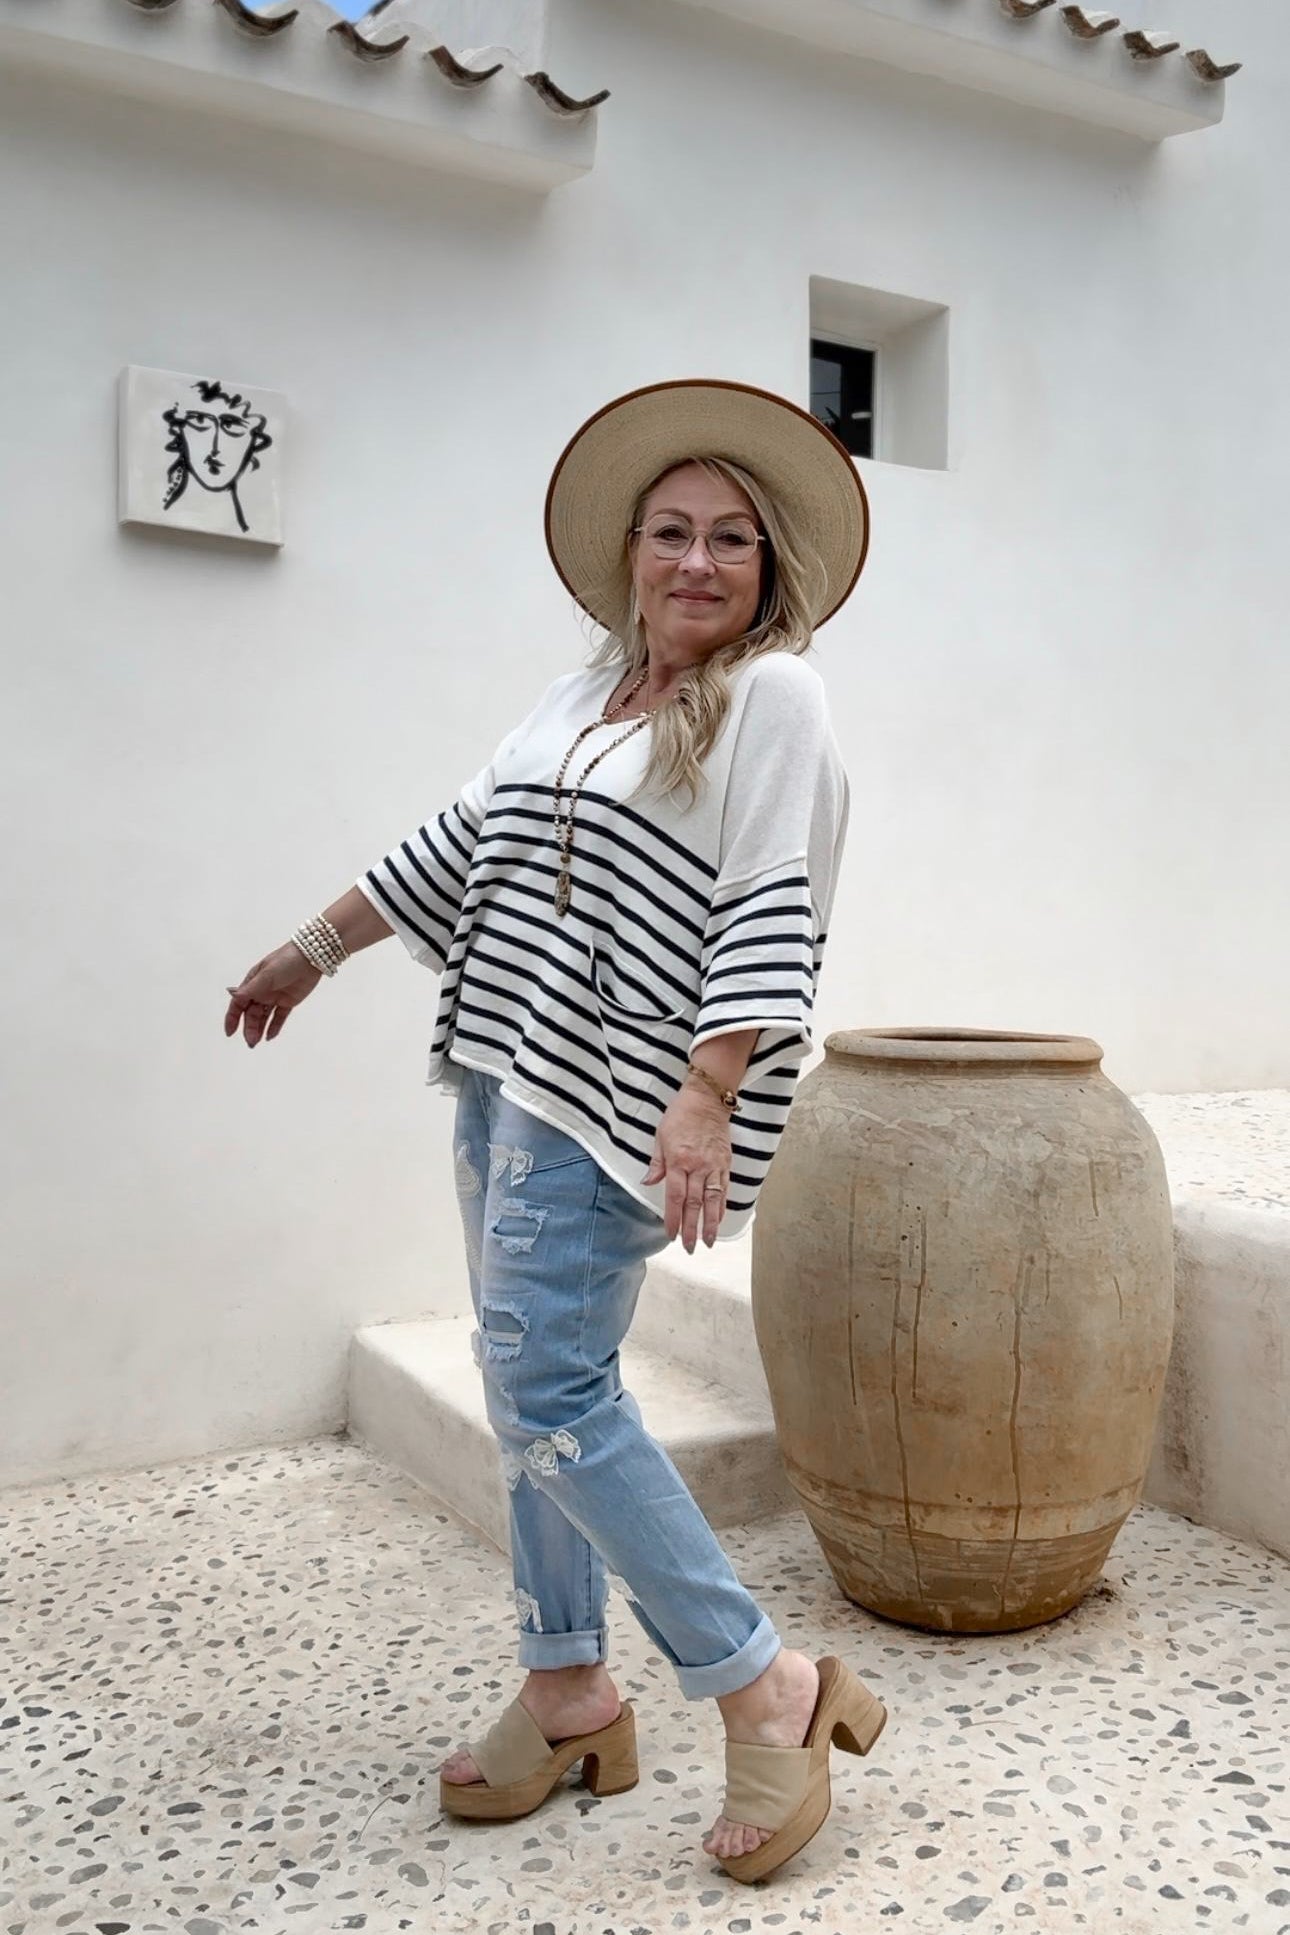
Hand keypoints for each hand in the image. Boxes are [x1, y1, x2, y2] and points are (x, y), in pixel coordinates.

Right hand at [224, 942, 321, 1047]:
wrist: (311, 957)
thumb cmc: (286, 960)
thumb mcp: (267, 975)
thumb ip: (251, 988)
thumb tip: (233, 996)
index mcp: (252, 983)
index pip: (238, 1003)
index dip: (232, 1018)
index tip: (230, 1032)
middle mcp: (261, 991)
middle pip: (251, 1013)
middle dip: (249, 1028)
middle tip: (251, 1042)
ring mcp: (274, 997)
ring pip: (263, 1017)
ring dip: (259, 1029)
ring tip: (256, 1042)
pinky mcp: (288, 1002)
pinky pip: (279, 1017)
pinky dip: (274, 1027)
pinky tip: (269, 1037)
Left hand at [644, 1084, 731, 1251]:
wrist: (707, 1100)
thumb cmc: (680, 1116)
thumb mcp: (660, 1137)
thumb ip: (656, 1163)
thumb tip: (648, 1183)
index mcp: (678, 1160)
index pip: (675, 1196)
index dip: (673, 1217)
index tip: (671, 1234)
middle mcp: (697, 1166)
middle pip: (694, 1203)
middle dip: (691, 1228)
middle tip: (690, 1247)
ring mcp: (714, 1166)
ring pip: (712, 1200)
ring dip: (710, 1223)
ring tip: (708, 1242)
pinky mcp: (725, 1163)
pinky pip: (724, 1189)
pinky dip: (721, 1207)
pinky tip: (718, 1220)